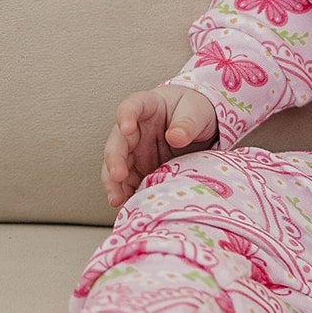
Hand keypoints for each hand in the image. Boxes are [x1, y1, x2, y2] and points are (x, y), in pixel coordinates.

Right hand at [102, 83, 218, 208]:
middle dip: (115, 159)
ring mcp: (135, 151)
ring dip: (114, 183)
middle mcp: (135, 130)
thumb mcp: (196, 111)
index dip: (126, 116)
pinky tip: (128, 206)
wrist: (198, 126)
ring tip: (117, 199)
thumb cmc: (194, 111)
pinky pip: (128, 183)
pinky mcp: (138, 170)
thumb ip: (187, 122)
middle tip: (118, 175)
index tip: (126, 127)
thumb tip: (176, 136)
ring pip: (116, 165)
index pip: (132, 106)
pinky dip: (126, 194)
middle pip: (118, 142)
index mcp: (148, 106)